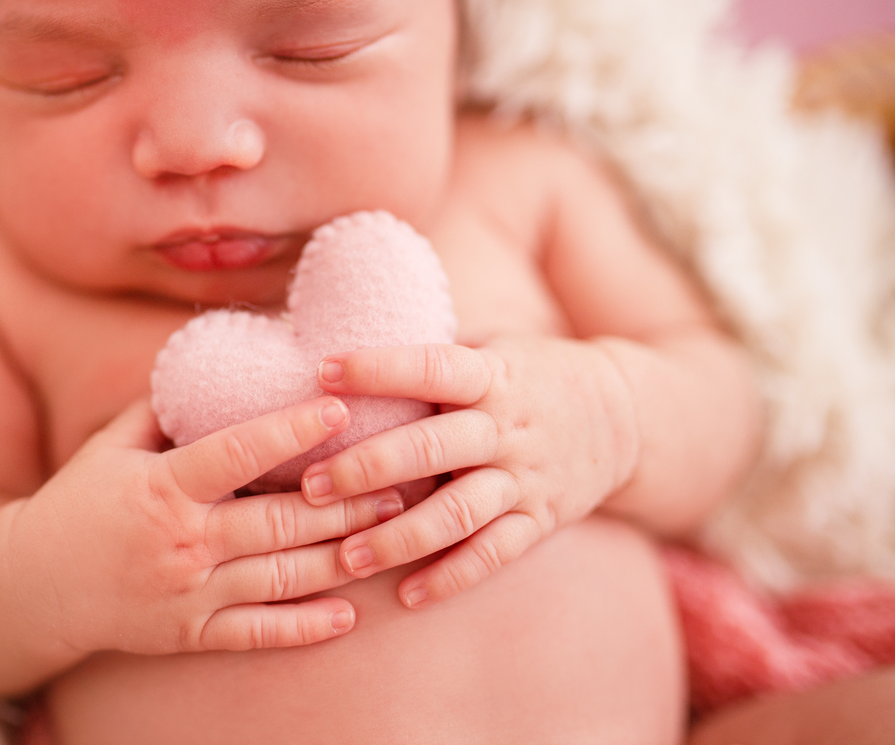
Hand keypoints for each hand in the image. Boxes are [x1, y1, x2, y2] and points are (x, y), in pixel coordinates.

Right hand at [10, 395, 404, 656]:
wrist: (31, 587)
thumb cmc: (77, 504)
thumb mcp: (108, 447)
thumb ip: (160, 409)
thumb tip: (211, 362)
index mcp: (161, 488)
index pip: (236, 453)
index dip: (290, 430)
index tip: (339, 408)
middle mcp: (181, 542)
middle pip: (278, 521)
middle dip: (344, 500)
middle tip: (399, 479)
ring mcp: (188, 594)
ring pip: (281, 578)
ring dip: (342, 557)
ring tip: (391, 534)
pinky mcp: (190, 634)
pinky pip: (257, 634)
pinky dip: (304, 628)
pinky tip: (348, 616)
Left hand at [300, 338, 639, 608]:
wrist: (627, 417)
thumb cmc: (531, 376)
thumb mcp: (494, 349)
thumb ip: (434, 356)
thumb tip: (351, 342)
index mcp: (493, 376)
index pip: (432, 367)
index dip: (379, 368)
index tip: (323, 372)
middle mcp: (507, 428)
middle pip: (433, 447)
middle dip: (369, 467)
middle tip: (310, 485)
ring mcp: (525, 478)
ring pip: (458, 512)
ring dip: (399, 537)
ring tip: (346, 555)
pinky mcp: (539, 520)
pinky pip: (493, 555)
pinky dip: (450, 577)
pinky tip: (406, 595)